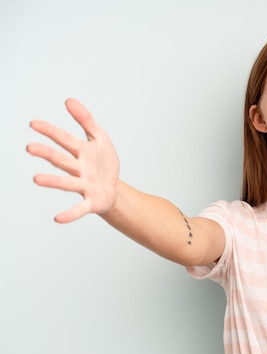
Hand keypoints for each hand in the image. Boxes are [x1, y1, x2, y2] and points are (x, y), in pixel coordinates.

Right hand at [27, 98, 119, 222]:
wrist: (115, 190)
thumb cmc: (103, 164)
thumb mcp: (100, 138)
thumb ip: (86, 120)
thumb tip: (69, 100)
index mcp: (81, 152)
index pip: (64, 139)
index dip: (50, 131)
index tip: (33, 123)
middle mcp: (78, 169)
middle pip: (61, 160)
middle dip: (47, 153)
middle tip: (30, 148)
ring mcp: (84, 186)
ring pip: (67, 183)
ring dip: (52, 181)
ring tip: (36, 179)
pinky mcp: (91, 202)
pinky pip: (80, 209)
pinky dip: (70, 214)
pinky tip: (58, 219)